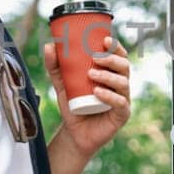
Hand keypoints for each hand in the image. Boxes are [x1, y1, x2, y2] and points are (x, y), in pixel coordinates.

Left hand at [43, 36, 130, 155]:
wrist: (74, 132)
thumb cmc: (74, 104)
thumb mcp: (62, 83)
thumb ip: (55, 66)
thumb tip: (49, 45)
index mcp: (111, 73)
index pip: (119, 56)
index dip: (116, 47)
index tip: (105, 40)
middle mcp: (120, 85)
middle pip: (124, 67)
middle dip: (111, 60)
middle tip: (95, 58)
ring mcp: (123, 100)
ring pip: (123, 83)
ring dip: (108, 76)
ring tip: (91, 75)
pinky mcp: (121, 115)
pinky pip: (120, 103)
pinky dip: (110, 96)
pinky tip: (98, 92)